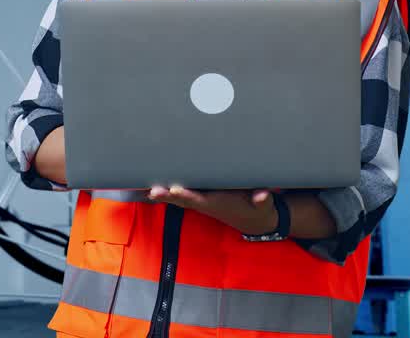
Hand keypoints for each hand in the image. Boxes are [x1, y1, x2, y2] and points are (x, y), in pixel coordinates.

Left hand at [148, 185, 278, 235]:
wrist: (254, 220)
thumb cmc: (258, 208)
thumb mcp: (264, 205)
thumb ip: (263, 199)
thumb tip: (263, 195)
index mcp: (217, 203)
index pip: (199, 199)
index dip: (187, 194)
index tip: (176, 189)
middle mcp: (205, 204)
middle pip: (183, 199)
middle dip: (168, 195)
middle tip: (153, 191)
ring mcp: (201, 202)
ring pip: (178, 198)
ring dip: (163, 194)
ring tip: (146, 189)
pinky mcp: (200, 199)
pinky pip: (181, 195)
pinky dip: (168, 192)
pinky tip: (153, 189)